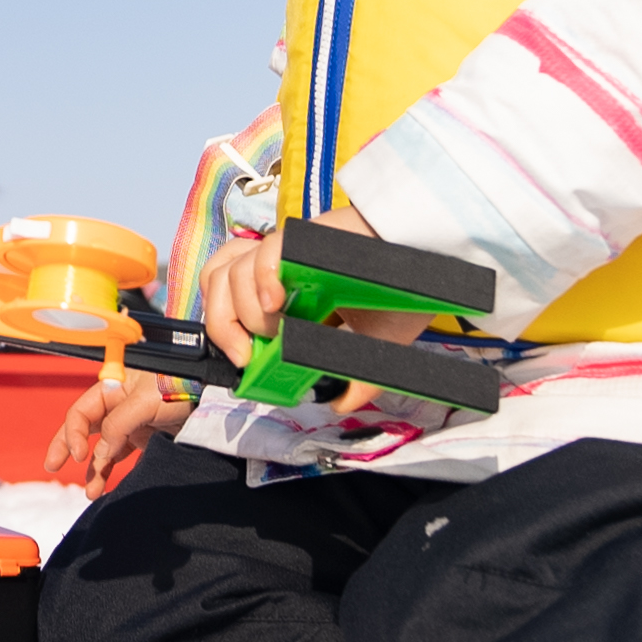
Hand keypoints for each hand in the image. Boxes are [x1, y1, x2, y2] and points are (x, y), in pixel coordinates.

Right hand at [43, 372, 190, 497]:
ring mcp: (130, 422)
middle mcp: (117, 405)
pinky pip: (121, 456)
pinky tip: (106, 485)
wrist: (211, 391)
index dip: (74, 434)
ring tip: (91, 491)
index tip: (79, 455)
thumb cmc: (179, 383)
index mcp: (111, 388)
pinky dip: (112, 470)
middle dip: (66, 447)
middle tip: (52, 466)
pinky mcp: (145, 437)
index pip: (81, 413)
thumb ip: (118, 425)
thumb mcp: (144, 401)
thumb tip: (100, 452)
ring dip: (94, 468)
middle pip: (83, 428)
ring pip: (103, 448)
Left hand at [196, 204, 430, 418]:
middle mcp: (276, 270)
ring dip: (245, 312)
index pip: (226, 299)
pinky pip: (262, 253)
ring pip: (231, 272)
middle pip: (216, 285)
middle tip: (249, 355)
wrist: (426, 258)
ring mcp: (286, 252)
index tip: (245, 361)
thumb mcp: (376, 346)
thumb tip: (340, 403)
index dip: (224, 329)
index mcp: (284, 292)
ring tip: (277, 329)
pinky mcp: (301, 238)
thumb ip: (356, 377)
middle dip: (222, 327)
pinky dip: (260, 280)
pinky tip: (278, 302)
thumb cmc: (400, 293)